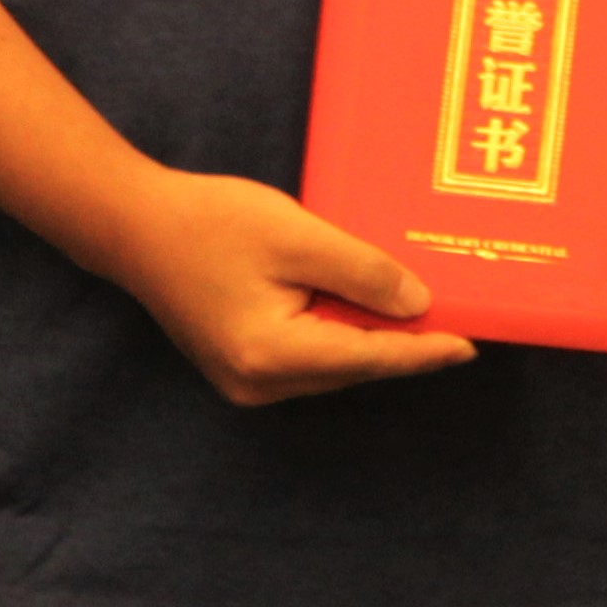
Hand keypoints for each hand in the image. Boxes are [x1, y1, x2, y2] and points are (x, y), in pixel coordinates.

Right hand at [88, 165, 478, 406]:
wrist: (135, 226)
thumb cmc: (210, 222)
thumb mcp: (298, 237)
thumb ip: (362, 274)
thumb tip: (419, 306)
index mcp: (272, 356)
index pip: (370, 359)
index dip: (424, 351)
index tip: (471, 343)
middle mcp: (259, 384)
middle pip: (354, 365)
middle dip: (402, 342)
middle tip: (455, 315)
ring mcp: (246, 382)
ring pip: (333, 363)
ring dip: (370, 336)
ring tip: (416, 307)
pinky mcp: (240, 367)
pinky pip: (308, 356)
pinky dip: (338, 333)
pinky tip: (361, 304)